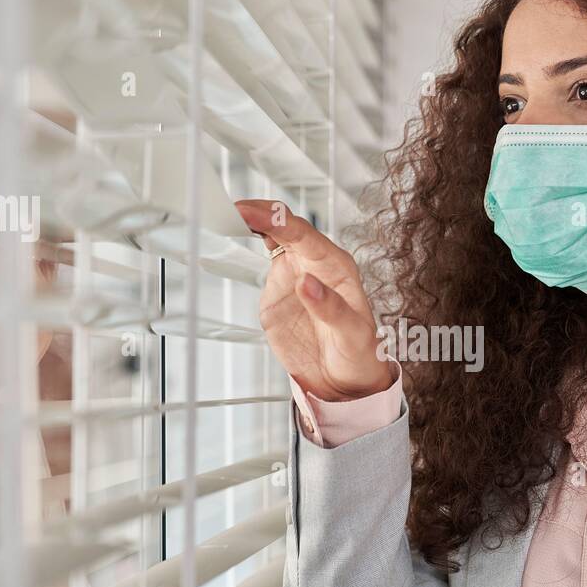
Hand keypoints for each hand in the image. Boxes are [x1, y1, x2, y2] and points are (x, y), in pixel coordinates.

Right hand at [235, 199, 394, 401]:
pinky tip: (235, 228)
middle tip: (233, 208)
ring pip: (274, 234)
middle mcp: (316, 264)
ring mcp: (296, 272)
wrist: (343, 378)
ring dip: (254, 219)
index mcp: (337, 268)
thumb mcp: (352, 335)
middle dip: (261, 212)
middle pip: (287, 227)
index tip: (253, 214)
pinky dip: (251, 238)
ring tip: (228, 211)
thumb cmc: (358, 354)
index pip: (305, 235)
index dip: (278, 221)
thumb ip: (331, 308)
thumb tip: (307, 283)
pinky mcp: (279, 287)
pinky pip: (266, 254)